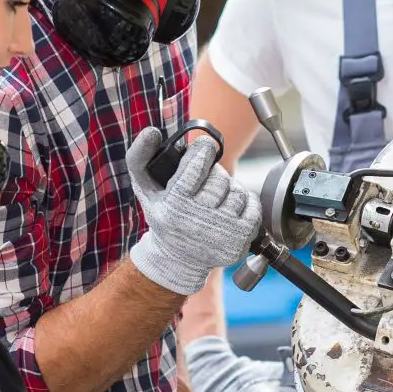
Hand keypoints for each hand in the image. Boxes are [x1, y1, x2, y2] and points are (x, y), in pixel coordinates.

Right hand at [126, 128, 259, 296]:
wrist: (176, 259)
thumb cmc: (163, 217)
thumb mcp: (144, 189)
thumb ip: (139, 156)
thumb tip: (152, 132)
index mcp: (175, 203)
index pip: (197, 163)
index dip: (204, 149)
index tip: (204, 148)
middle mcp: (198, 219)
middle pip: (220, 177)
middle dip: (214, 175)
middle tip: (206, 183)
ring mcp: (220, 232)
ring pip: (237, 191)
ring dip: (230, 189)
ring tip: (217, 199)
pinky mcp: (238, 241)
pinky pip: (253, 207)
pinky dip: (246, 203)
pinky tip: (231, 208)